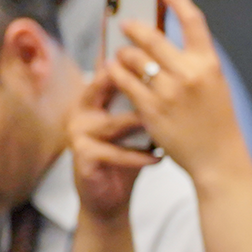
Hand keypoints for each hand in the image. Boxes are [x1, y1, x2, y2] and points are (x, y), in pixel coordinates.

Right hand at [69, 64, 159, 221]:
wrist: (108, 196)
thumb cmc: (126, 155)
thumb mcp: (136, 124)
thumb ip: (144, 100)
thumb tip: (174, 73)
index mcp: (93, 96)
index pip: (111, 70)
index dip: (133, 62)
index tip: (160, 54)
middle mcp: (81, 109)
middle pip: (104, 86)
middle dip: (134, 84)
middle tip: (165, 86)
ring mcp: (78, 132)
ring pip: (113, 122)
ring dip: (142, 125)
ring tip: (167, 125)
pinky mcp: (82, 155)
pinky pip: (113, 153)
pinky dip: (138, 156)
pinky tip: (159, 157)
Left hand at [107, 0, 251, 186]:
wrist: (218, 158)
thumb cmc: (217, 122)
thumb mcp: (214, 86)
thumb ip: (193, 62)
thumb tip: (162, 41)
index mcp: (209, 64)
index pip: (192, 20)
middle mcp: (189, 74)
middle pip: (151, 38)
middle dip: (133, 28)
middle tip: (125, 25)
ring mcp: (168, 92)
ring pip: (132, 59)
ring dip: (122, 54)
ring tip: (119, 57)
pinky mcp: (150, 109)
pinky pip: (124, 82)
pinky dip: (116, 73)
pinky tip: (113, 72)